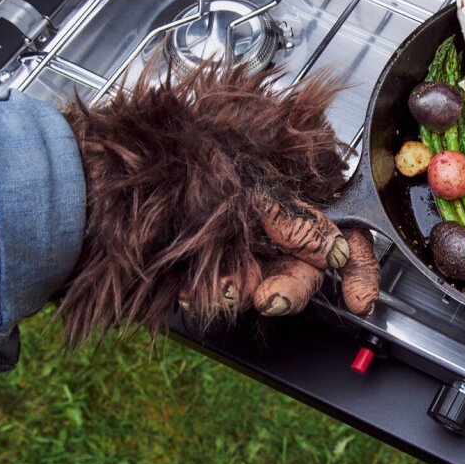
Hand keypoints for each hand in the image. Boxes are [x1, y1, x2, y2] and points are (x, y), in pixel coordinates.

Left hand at [55, 63, 375, 344]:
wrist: (106, 189)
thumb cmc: (180, 166)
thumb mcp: (252, 190)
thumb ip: (299, 224)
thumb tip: (337, 251)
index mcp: (292, 186)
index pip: (343, 228)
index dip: (357, 263)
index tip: (358, 297)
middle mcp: (273, 214)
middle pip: (309, 262)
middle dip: (292, 283)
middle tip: (271, 296)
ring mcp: (245, 240)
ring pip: (273, 282)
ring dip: (250, 290)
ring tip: (221, 287)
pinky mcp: (216, 264)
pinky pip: (234, 290)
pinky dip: (218, 293)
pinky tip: (198, 288)